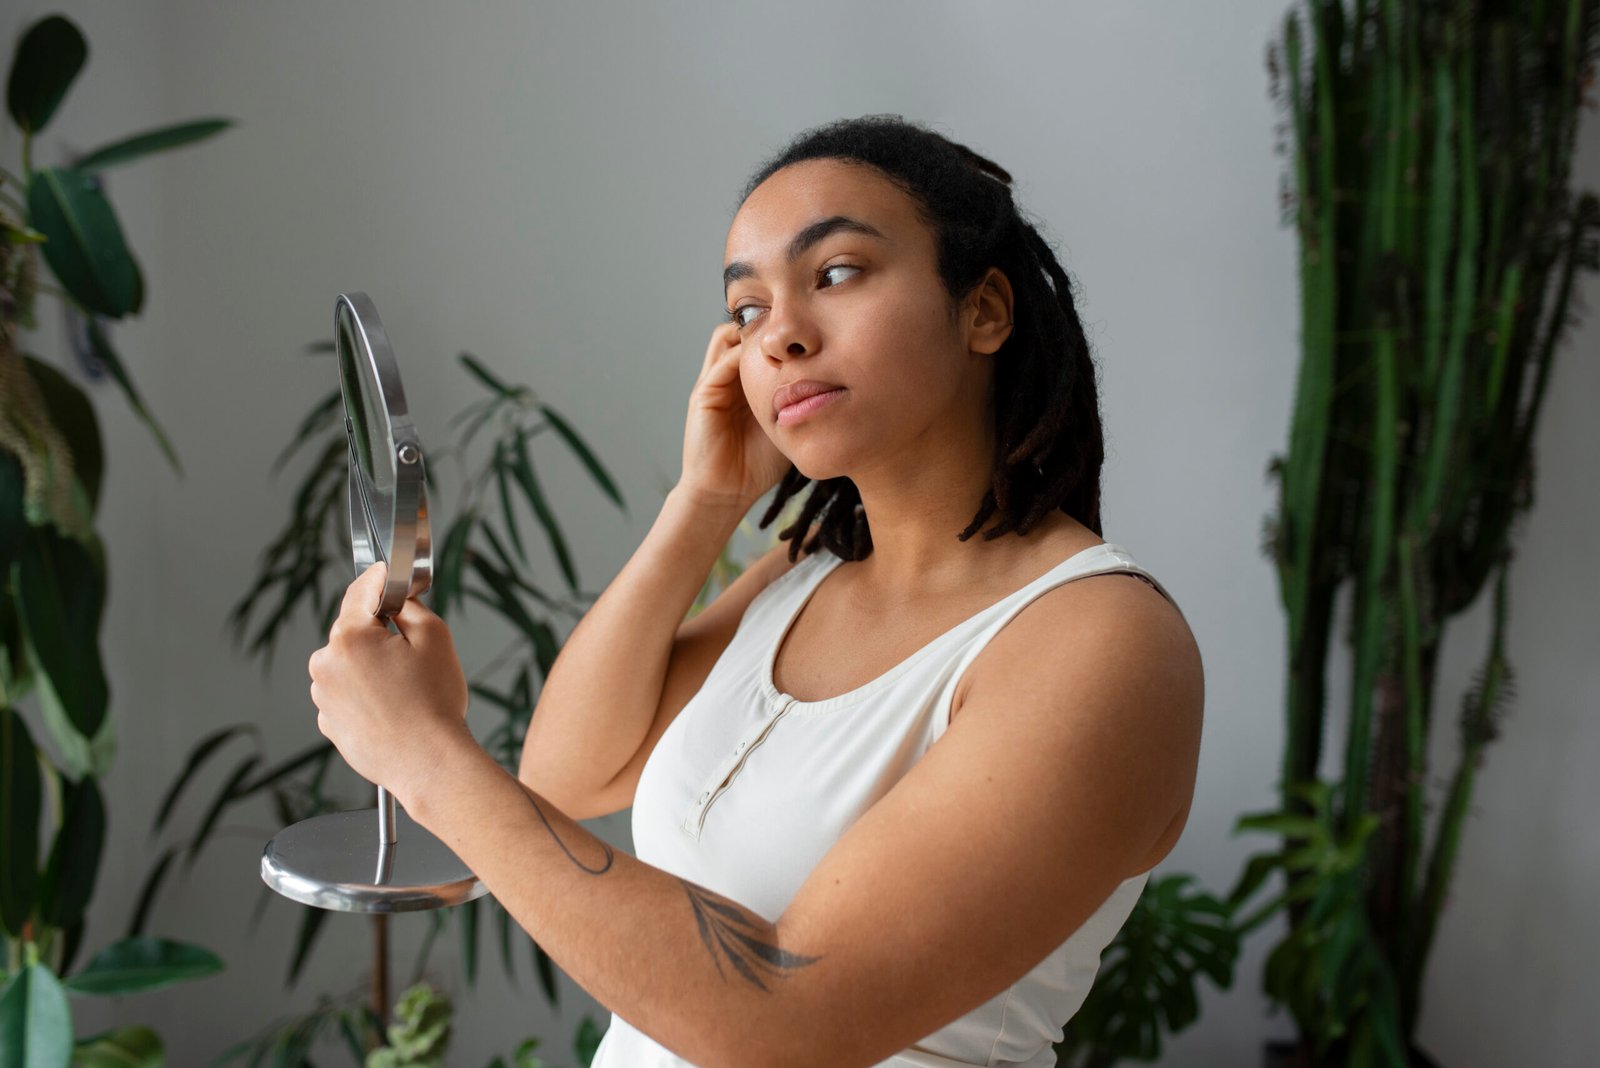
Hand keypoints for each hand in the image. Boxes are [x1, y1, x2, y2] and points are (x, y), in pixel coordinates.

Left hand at [308, 563, 473, 807]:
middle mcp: (326, 665)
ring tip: (405, 689)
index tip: (389, 573)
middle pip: (352, 630)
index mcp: (349, 638)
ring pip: (349, 664)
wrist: (429, 764)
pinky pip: (346, 694)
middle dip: (379, 634)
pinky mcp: (329, 722)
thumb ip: (410, 606)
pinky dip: (365, 694)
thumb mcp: (435, 636)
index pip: (359, 592)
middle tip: (412, 652)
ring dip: (371, 666)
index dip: (379, 579)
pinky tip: (392, 708)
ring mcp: (323, 697)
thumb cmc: (434, 704)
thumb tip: (396, 597)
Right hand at [678, 322, 790, 509]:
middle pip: (739, 332)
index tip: (806, 324)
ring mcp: (714, 383)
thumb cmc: (758, 465)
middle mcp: (728, 377)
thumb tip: (840, 389)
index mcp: (747, 382)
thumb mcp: (789, 425)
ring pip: (724, 338)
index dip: (777, 332)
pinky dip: (740, 355)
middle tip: (790, 320)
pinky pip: (720, 364)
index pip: (758, 343)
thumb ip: (804, 405)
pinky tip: (766, 358)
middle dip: (762, 321)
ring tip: (775, 333)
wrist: (727, 492)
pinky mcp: (704, 395)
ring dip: (748, 332)